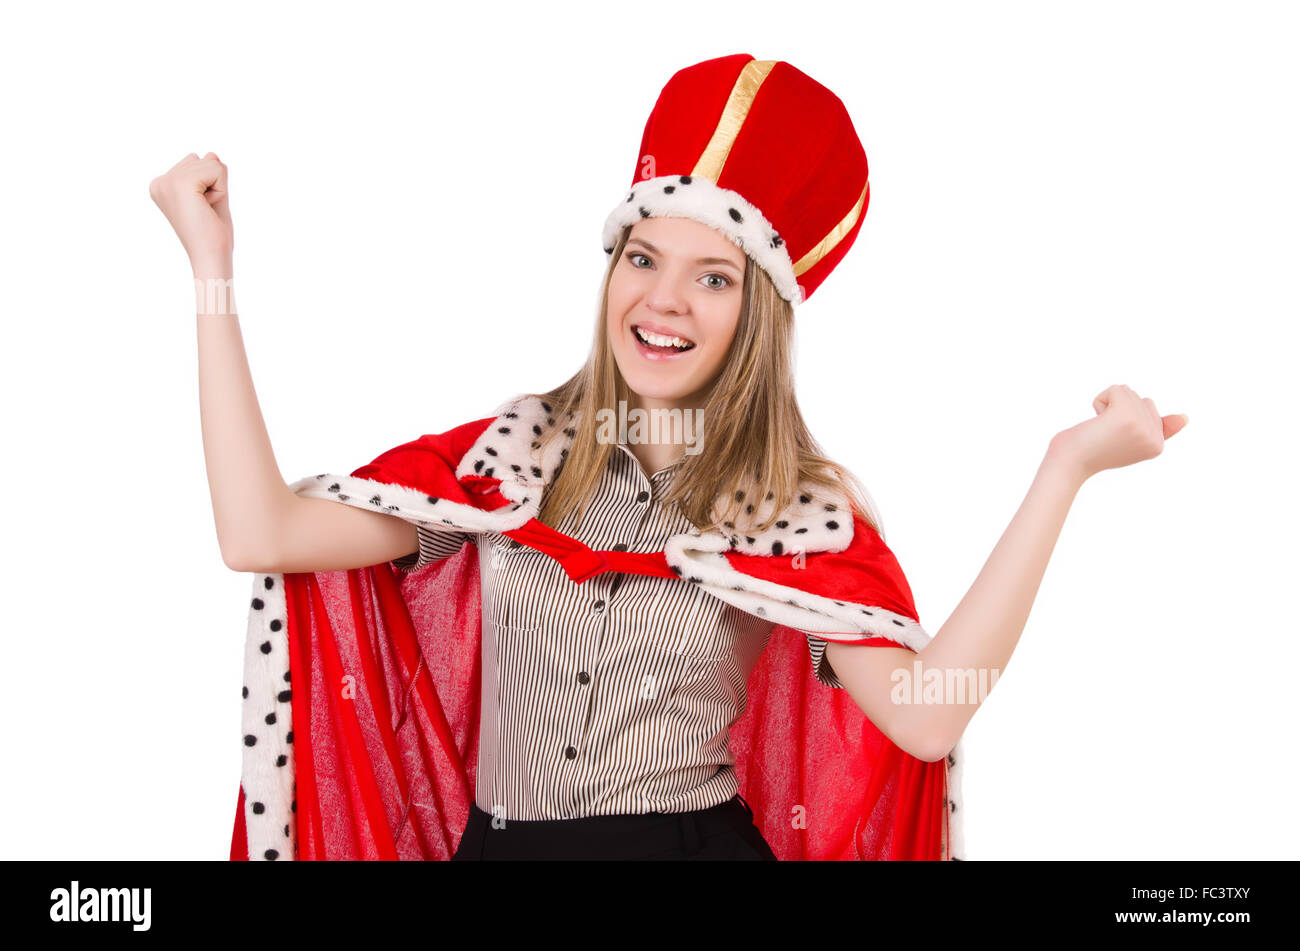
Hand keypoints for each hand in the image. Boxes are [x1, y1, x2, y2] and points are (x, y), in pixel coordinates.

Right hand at [148, 152, 233, 276]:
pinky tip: (208, 208)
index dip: (210, 186)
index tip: (201, 209)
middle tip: (205, 211)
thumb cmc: (212, 234)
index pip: (198, 163)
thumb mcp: (212, 195)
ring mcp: (168, 181)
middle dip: (215, 185)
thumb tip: (211, 154)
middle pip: (204, 160)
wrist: (210, 257)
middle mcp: (160, 181)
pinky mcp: (181, 184)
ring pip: (211, 162)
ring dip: (218, 188)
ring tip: (206, 210)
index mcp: (162, 185)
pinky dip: (221, 189)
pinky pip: (217, 168)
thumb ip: (211, 172)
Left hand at [1050, 384, 1187, 481]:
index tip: (1113, 440)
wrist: (1069, 464)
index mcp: (1158, 446)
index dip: (1124, 418)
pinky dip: (1101, 399)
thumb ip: (1158, 430)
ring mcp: (1142, 427)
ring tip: (1099, 428)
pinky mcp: (1126, 415)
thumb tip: (1187, 417)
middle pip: (1142, 399)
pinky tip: (1096, 420)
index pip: (1149, 410)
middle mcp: (1154, 438)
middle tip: (1104, 434)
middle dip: (1118, 409)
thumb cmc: (1092, 453)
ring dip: (1108, 404)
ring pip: (1129, 392)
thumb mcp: (1130, 442)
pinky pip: (1117, 388)